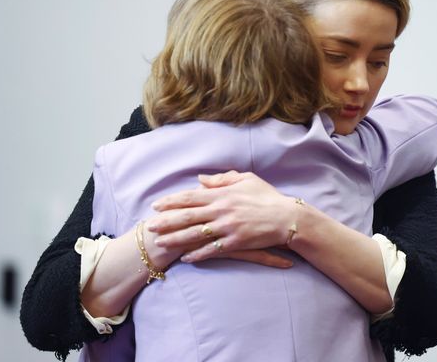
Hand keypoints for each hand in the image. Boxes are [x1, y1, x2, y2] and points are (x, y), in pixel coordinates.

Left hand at [147, 171, 298, 262]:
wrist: (286, 218)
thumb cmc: (267, 197)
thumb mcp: (246, 180)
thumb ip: (222, 179)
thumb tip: (200, 179)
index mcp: (222, 194)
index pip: (191, 197)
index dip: (172, 201)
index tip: (157, 205)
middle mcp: (221, 210)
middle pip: (187, 216)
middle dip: (166, 221)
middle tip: (150, 226)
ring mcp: (227, 228)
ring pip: (195, 234)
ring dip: (176, 239)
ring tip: (161, 243)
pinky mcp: (235, 242)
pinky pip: (212, 250)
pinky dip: (197, 254)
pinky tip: (185, 258)